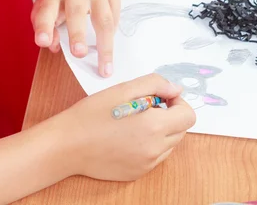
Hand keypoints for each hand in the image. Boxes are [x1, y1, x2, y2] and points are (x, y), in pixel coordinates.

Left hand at [31, 0, 119, 77]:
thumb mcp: (47, 4)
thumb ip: (46, 25)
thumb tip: (53, 46)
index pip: (46, 10)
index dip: (44, 26)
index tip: (43, 42)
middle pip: (76, 11)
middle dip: (77, 34)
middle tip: (79, 54)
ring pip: (104, 17)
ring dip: (105, 45)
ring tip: (105, 69)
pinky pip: (116, 14)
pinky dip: (113, 34)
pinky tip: (110, 48)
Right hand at [56, 73, 195, 181]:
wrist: (68, 145)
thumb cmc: (91, 115)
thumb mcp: (122, 89)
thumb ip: (154, 84)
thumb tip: (176, 88)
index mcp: (153, 126)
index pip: (188, 115)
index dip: (177, 102)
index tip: (160, 97)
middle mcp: (155, 149)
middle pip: (181, 130)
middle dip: (168, 115)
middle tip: (142, 106)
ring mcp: (147, 164)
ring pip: (169, 144)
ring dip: (160, 130)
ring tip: (133, 121)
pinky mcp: (138, 173)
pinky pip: (155, 156)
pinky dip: (149, 144)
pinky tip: (126, 136)